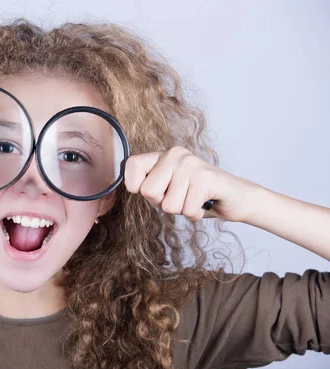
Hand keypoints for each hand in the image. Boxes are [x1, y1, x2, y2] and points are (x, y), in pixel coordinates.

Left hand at [123, 146, 260, 222]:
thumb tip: (132, 187)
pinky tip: (204, 203)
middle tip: (181, 196)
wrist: (236, 198)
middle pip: (148, 192)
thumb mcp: (167, 189)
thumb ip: (149, 185)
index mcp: (162, 154)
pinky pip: (186, 211)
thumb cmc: (196, 195)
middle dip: (163, 203)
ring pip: (168, 205)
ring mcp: (191, 165)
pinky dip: (195, 214)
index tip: (155, 191)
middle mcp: (175, 154)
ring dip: (182, 210)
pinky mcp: (205, 179)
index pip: (132, 165)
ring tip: (194, 198)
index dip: (135, 185)